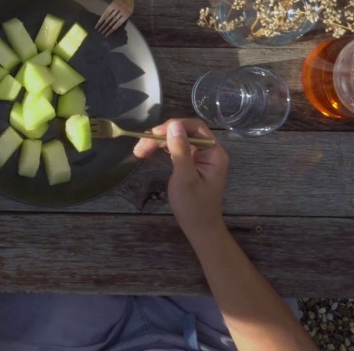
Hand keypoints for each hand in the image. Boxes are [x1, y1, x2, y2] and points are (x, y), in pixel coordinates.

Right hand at [134, 119, 227, 239]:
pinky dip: (161, 149)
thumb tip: (173, 125)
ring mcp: (200, 157)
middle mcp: (209, 151)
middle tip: (140, 146)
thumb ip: (180, 151)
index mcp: (214, 153)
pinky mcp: (191, 163)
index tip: (153, 134)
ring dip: (158, 142)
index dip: (174, 126)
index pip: (195, 127)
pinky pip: (175, 149)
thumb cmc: (194, 206)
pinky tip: (147, 153)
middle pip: (184, 132)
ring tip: (139, 151)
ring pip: (177, 139)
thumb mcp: (185, 178)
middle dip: (161, 135)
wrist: (199, 228)